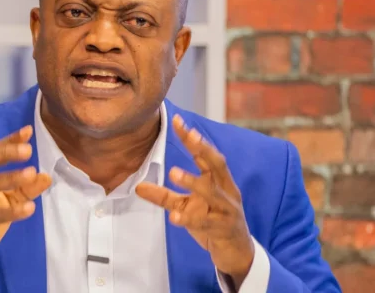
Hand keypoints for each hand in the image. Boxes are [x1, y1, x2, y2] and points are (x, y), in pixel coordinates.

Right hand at [0, 125, 51, 286]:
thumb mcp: (8, 202)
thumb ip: (26, 188)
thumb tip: (47, 176)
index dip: (8, 141)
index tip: (27, 131)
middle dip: (6, 152)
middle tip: (28, 149)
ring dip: (10, 177)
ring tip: (31, 172)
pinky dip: (12, 212)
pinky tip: (30, 208)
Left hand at [136, 115, 253, 288]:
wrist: (237, 253)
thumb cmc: (212, 222)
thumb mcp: (186, 207)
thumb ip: (164, 196)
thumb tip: (138, 186)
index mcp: (218, 181)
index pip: (205, 154)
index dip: (192, 138)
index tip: (177, 121)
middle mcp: (226, 191)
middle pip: (217, 165)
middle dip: (204, 149)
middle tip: (189, 135)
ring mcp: (226, 210)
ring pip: (212, 193)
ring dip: (193, 182)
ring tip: (174, 172)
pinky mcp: (223, 229)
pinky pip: (206, 223)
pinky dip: (191, 220)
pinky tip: (175, 218)